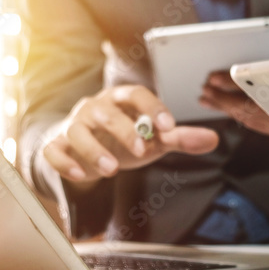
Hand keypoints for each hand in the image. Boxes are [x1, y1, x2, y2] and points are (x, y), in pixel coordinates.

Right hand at [42, 84, 218, 182]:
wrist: (84, 148)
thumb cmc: (121, 138)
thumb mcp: (152, 138)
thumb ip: (178, 138)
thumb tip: (213, 139)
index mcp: (119, 100)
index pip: (135, 94)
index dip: (151, 107)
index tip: (168, 126)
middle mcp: (94, 108)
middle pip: (105, 112)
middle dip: (124, 130)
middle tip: (142, 150)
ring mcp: (73, 126)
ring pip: (77, 131)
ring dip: (94, 149)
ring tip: (112, 169)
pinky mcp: (57, 146)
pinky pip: (54, 150)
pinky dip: (64, 162)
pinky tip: (81, 174)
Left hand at [197, 42, 268, 135]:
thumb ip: (268, 50)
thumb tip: (248, 46)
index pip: (253, 83)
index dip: (230, 80)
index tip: (213, 78)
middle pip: (245, 104)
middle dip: (221, 96)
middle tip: (204, 87)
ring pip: (243, 114)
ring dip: (220, 105)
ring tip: (205, 94)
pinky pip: (246, 120)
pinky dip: (229, 111)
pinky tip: (214, 103)